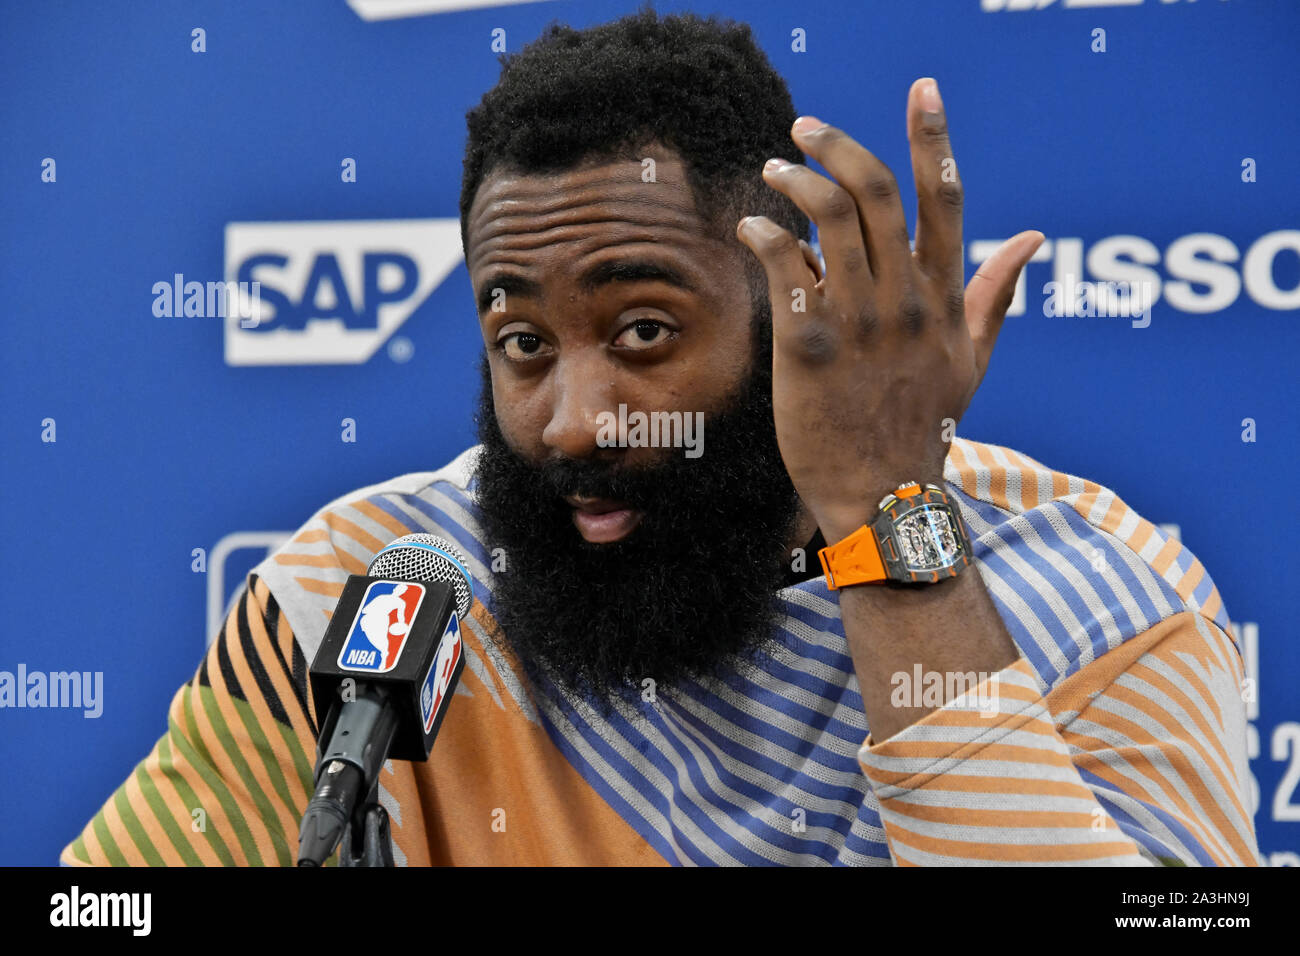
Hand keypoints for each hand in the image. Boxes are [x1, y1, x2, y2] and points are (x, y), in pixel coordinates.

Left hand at [737, 78, 1043, 539]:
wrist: (884, 496)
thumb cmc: (924, 426)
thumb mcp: (972, 359)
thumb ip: (996, 294)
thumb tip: (1032, 237)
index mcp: (945, 298)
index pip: (946, 199)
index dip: (933, 137)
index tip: (922, 89)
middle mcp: (905, 299)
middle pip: (877, 191)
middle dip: (838, 144)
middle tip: (804, 126)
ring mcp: (859, 320)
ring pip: (828, 215)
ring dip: (795, 179)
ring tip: (773, 171)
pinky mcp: (809, 344)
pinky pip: (785, 263)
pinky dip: (765, 232)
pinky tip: (752, 228)